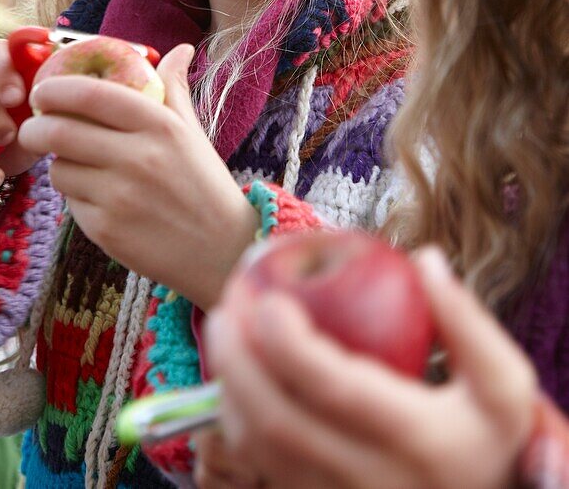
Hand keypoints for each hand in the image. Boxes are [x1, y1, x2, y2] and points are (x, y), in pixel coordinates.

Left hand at [18, 43, 257, 309]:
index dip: (55, 88)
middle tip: (33, 128)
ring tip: (77, 165)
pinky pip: (70, 203)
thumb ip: (175, 88)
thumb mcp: (191, 131)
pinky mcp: (107, 230)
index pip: (90, 94)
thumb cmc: (204, 184)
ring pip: (58, 169)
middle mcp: (138, 157)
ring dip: (58, 164)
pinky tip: (96, 197)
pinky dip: (75, 197)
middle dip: (34, 127)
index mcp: (159, 125)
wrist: (223, 250)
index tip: (43, 90)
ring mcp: (120, 196)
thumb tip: (181, 49)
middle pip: (58, 131)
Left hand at [204, 247, 536, 488]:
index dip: (288, 344)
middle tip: (223, 310)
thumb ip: (468, 320)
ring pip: (260, 451)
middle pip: (278, 424)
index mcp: (418, 442)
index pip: (335, 390)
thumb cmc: (487, 437)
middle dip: (237, 363)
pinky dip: (238, 418)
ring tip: (224, 331)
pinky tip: (238, 373)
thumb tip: (424, 260)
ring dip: (228, 389)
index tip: (267, 298)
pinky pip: (261, 466)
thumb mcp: (504, 385)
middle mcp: (372, 481)